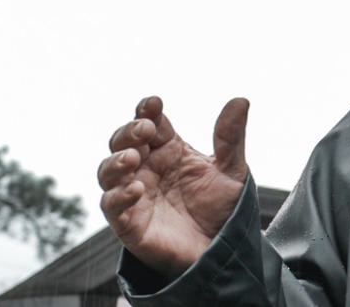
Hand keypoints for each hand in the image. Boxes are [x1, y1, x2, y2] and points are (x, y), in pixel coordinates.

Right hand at [97, 96, 248, 276]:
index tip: (154, 104)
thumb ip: (231, 138)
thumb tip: (241, 100)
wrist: (223, 249)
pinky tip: (136, 188)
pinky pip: (113, 207)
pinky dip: (119, 196)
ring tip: (132, 158)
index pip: (151, 122)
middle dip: (128, 132)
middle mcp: (147, 168)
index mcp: (169, 149)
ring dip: (115, 162)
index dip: (147, 111)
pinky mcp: (129, 223)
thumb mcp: (232, 170)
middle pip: (123, 142)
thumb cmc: (222, 207)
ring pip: (109, 172)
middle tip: (145, 129)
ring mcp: (135, 194)